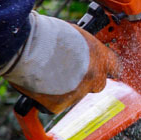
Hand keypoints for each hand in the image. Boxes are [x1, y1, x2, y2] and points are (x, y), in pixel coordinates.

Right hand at [0, 13, 118, 113]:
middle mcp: (93, 76)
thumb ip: (84, 49)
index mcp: (100, 55)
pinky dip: (49, 98)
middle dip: (87, 80)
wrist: (25, 46)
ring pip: (76, 95)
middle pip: (98, 84)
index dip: (107, 68)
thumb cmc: (46, 34)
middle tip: (70, 72)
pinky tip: (39, 84)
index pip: (115, 66)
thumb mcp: (75, 34)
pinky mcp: (59, 105)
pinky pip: (56, 105)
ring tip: (48, 73)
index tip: (103, 69)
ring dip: (66, 88)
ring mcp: (77, 93)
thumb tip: (83, 53)